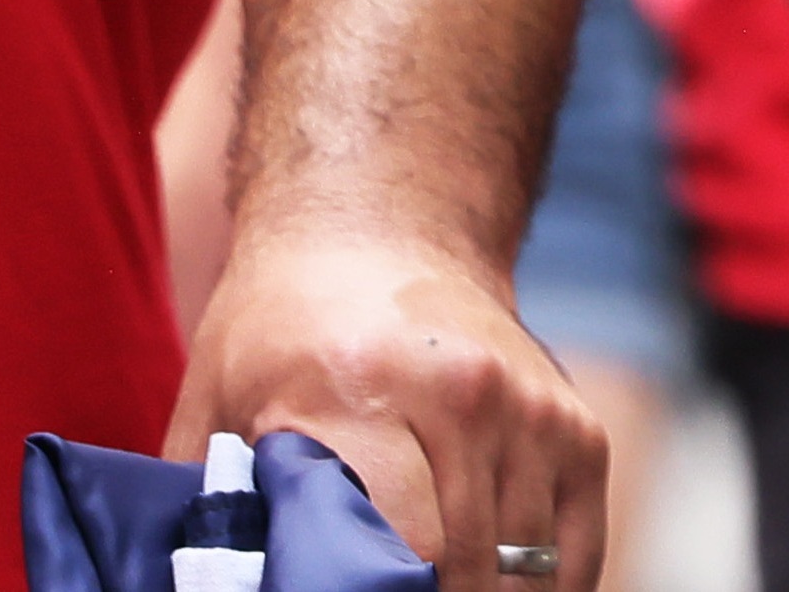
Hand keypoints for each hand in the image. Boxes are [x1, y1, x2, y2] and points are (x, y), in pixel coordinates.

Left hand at [181, 222, 604, 591]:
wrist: (383, 233)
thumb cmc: (281, 334)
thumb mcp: (215, 409)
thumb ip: (213, 508)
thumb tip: (212, 587)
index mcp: (362, 392)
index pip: (400, 545)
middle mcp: (464, 391)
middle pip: (467, 563)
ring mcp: (533, 405)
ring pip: (526, 566)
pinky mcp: (576, 423)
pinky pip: (575, 548)